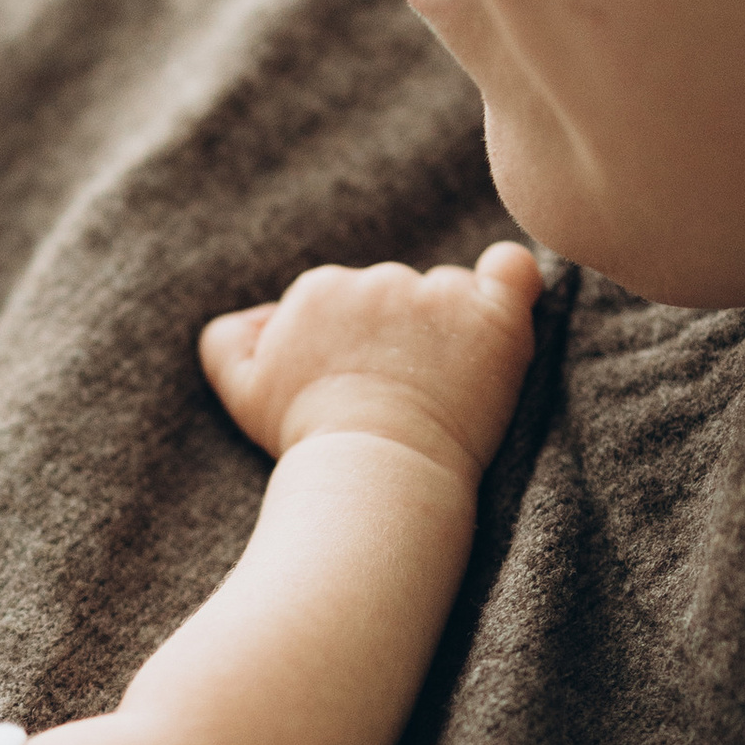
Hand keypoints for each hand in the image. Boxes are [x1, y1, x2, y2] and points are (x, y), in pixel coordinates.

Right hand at [199, 241, 542, 487]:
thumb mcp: (242, 390)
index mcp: (318, 288)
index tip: (363, 386)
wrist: (373, 472)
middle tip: (401, 395)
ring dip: (450, 331)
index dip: (360, 344)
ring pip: (451, 294)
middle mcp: (376, 278)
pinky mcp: (490, 316)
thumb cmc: (307, 441)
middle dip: (403, 335)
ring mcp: (436, 294)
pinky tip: (508, 294)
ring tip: (442, 391)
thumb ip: (230, 338)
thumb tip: (259, 316)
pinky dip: (514, 278)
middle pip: (400, 294)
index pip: (350, 299)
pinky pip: (514, 272)